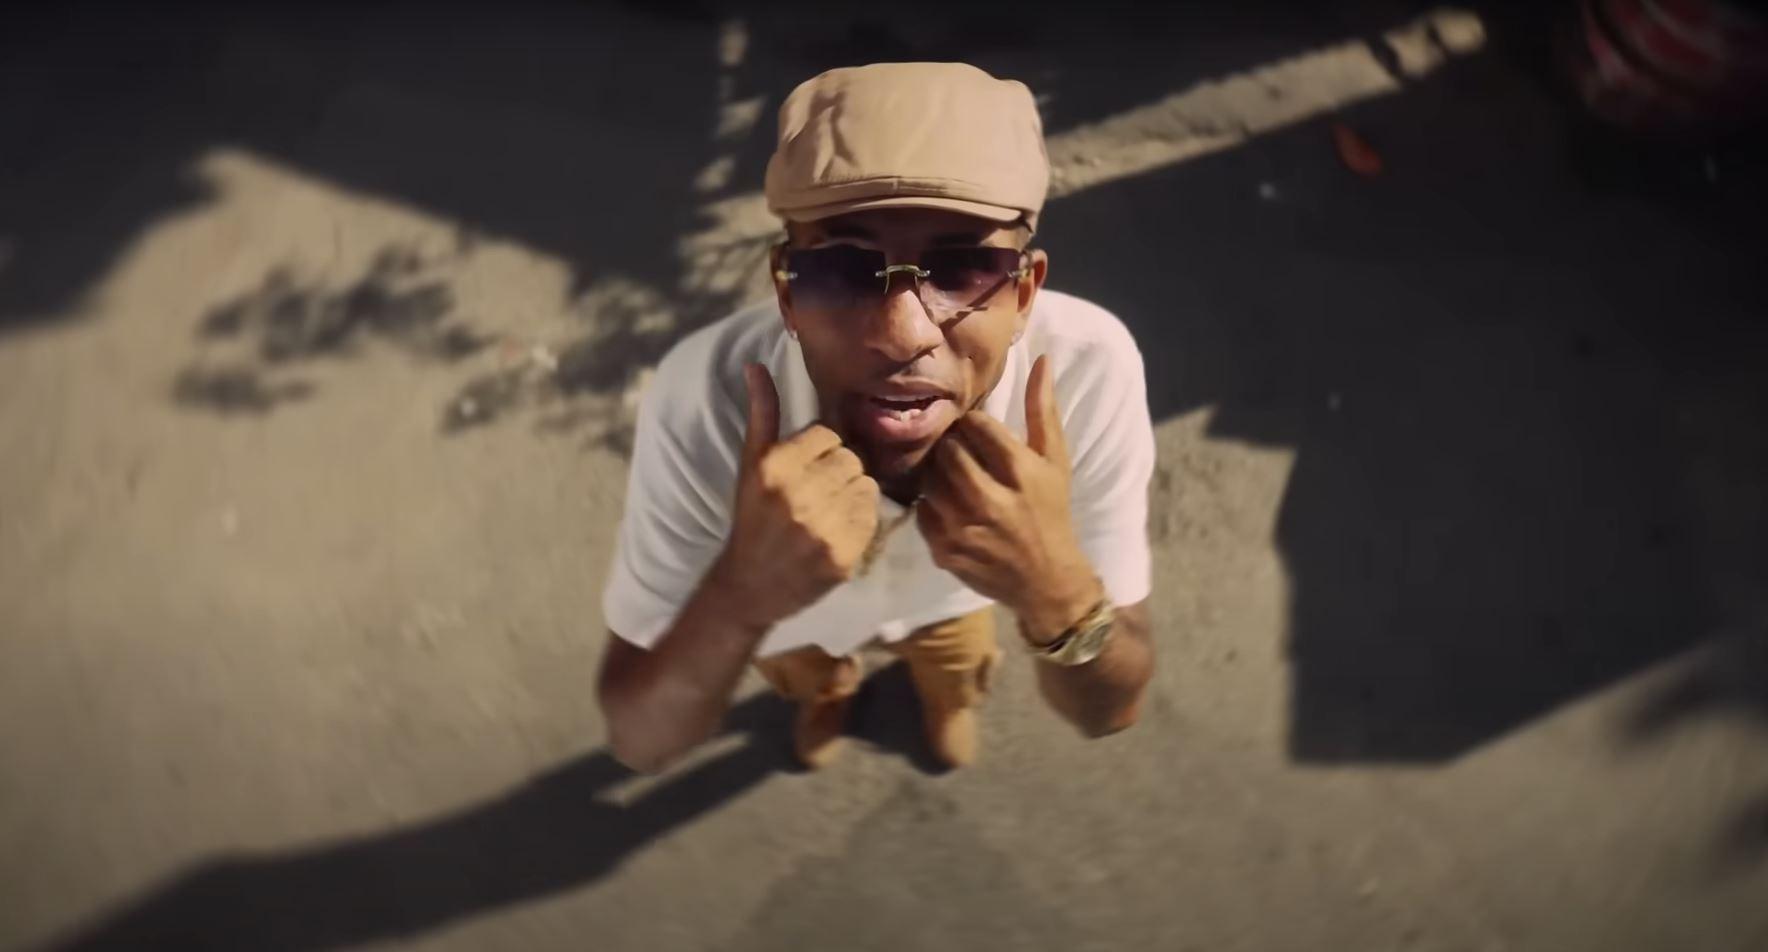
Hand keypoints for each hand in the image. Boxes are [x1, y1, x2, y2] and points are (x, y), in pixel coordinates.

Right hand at [709, 363, 879, 628]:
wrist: (749, 584)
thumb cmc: (752, 518)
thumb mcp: (750, 464)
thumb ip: (762, 413)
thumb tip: (756, 365)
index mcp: (774, 467)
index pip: (828, 434)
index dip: (822, 449)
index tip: (809, 468)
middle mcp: (797, 495)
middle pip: (851, 458)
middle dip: (841, 470)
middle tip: (822, 490)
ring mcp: (821, 528)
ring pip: (866, 484)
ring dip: (855, 494)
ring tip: (831, 509)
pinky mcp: (841, 556)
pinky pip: (872, 516)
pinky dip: (862, 519)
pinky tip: (839, 528)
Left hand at [918, 355, 1102, 641]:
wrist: (1047, 580)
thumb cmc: (1051, 511)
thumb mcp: (1055, 460)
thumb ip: (1042, 409)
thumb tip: (1040, 359)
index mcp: (1021, 472)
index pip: (975, 426)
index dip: (970, 423)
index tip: (974, 431)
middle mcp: (992, 500)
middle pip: (947, 451)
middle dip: (949, 446)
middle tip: (956, 450)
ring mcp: (966, 529)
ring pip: (930, 481)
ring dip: (936, 475)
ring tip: (951, 477)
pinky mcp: (946, 552)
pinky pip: (921, 513)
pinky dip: (930, 506)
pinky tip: (946, 506)